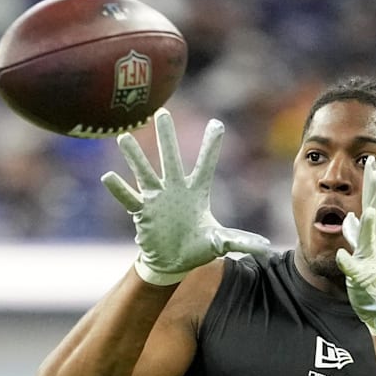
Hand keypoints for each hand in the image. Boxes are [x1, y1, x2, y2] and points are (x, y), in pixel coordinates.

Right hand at [102, 108, 270, 285]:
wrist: (172, 263)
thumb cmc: (196, 248)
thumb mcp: (220, 244)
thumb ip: (241, 241)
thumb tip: (268, 247)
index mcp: (195, 192)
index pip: (205, 164)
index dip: (211, 145)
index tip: (216, 123)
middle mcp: (174, 189)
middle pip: (170, 158)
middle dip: (166, 137)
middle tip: (162, 113)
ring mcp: (156, 199)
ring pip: (144, 172)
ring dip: (135, 156)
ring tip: (124, 137)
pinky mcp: (142, 213)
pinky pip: (129, 198)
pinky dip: (119, 189)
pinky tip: (108, 177)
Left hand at [335, 156, 375, 335]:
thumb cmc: (373, 274)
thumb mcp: (365, 249)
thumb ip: (357, 232)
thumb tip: (348, 216)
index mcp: (375, 233)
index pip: (373, 202)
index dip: (373, 182)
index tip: (372, 160)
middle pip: (375, 210)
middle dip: (375, 191)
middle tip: (375, 169)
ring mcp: (371, 258)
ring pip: (369, 238)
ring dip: (368, 225)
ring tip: (367, 211)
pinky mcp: (363, 277)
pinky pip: (354, 269)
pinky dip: (349, 262)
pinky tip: (342, 255)